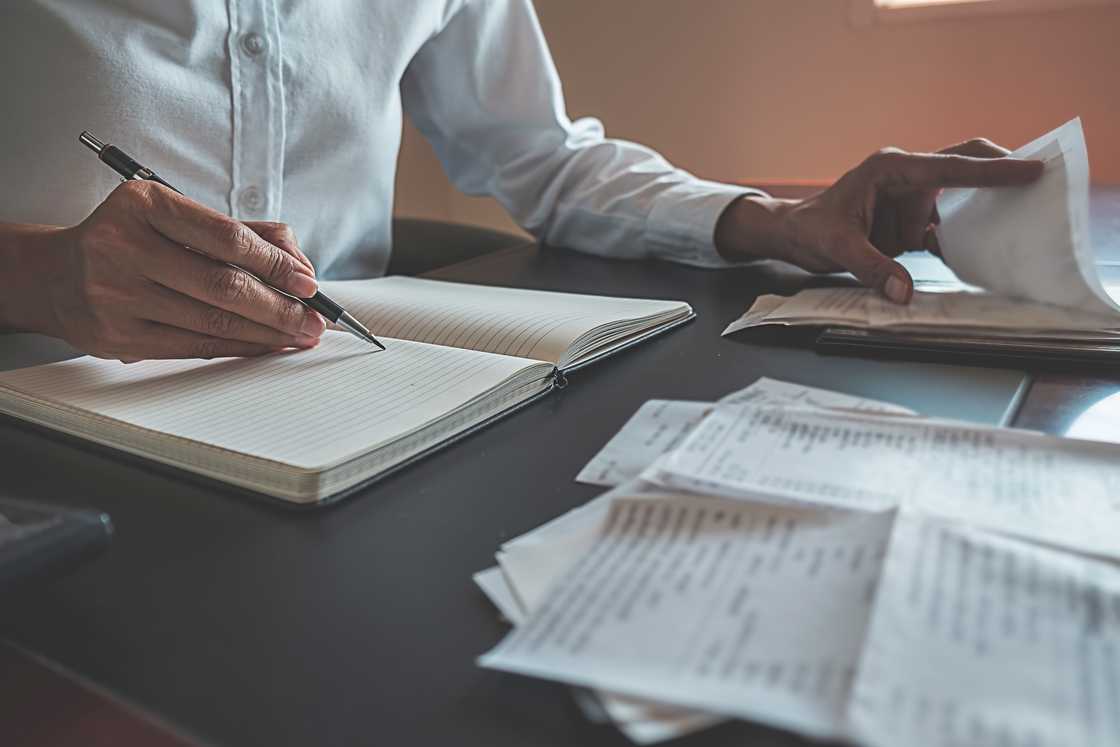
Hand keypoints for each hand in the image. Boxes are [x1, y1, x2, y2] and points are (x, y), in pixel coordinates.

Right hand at [34, 181, 325, 361]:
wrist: (57, 275)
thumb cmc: (132, 239)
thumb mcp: (176, 216)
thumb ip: (241, 231)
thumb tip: (298, 262)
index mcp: (144, 205)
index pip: (227, 238)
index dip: (275, 263)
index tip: (308, 282)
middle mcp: (124, 247)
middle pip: (223, 285)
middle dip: (280, 307)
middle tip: (315, 319)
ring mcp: (117, 295)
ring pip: (212, 321)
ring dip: (267, 333)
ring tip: (299, 335)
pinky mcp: (118, 336)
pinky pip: (194, 346)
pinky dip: (238, 347)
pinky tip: (265, 346)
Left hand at [714, 139, 1043, 302]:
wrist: (793, 235)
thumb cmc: (810, 229)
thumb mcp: (837, 248)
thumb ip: (872, 268)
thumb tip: (904, 293)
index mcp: (891, 169)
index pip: (950, 167)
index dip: (992, 170)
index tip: (1030, 168)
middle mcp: (906, 178)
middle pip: (963, 164)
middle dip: (1000, 167)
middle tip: (1042, 176)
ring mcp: (910, 200)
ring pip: (960, 196)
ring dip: (988, 207)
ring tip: (1026, 217)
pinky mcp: (911, 223)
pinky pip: (947, 227)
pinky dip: (966, 239)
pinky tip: (988, 251)